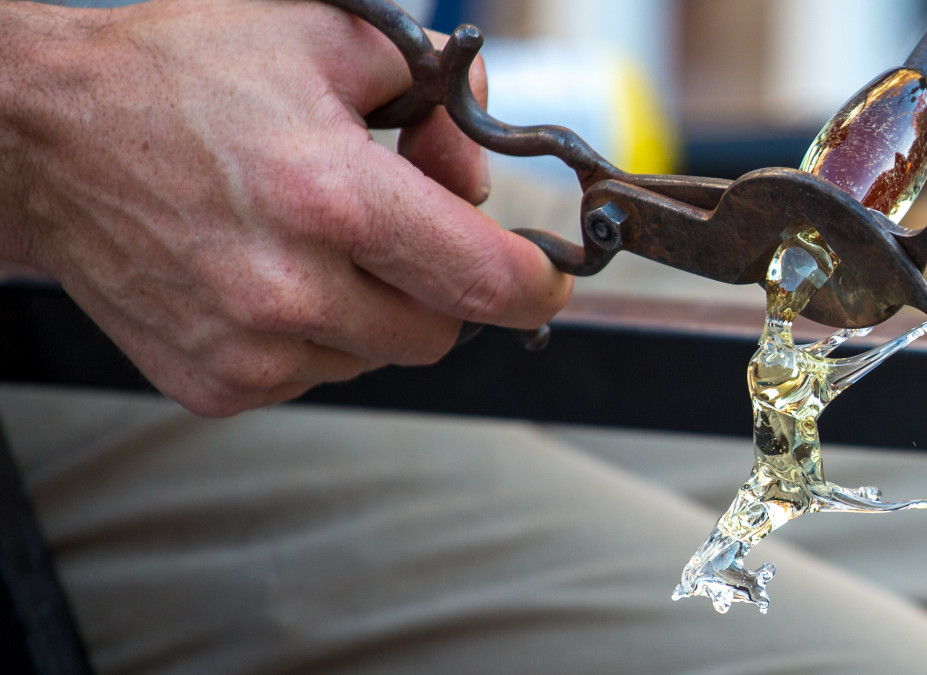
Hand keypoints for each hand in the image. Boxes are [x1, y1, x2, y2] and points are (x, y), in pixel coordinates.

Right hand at [0, 0, 570, 415]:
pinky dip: (316, 335)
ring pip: (379, 356)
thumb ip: (434, 87)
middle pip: (442, 330)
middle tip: (399, 228)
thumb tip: (480, 160)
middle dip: (442, 283)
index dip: (534, 282)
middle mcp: (293, 287)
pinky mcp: (216, 383)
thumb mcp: (324, 39)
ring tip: (313, 242)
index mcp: (333, 196)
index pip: (486, 279)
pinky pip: (315, 374)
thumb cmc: (180, 81)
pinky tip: (269, 278)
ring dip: (374, 309)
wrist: (47, 141)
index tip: (543, 278)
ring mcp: (250, 347)